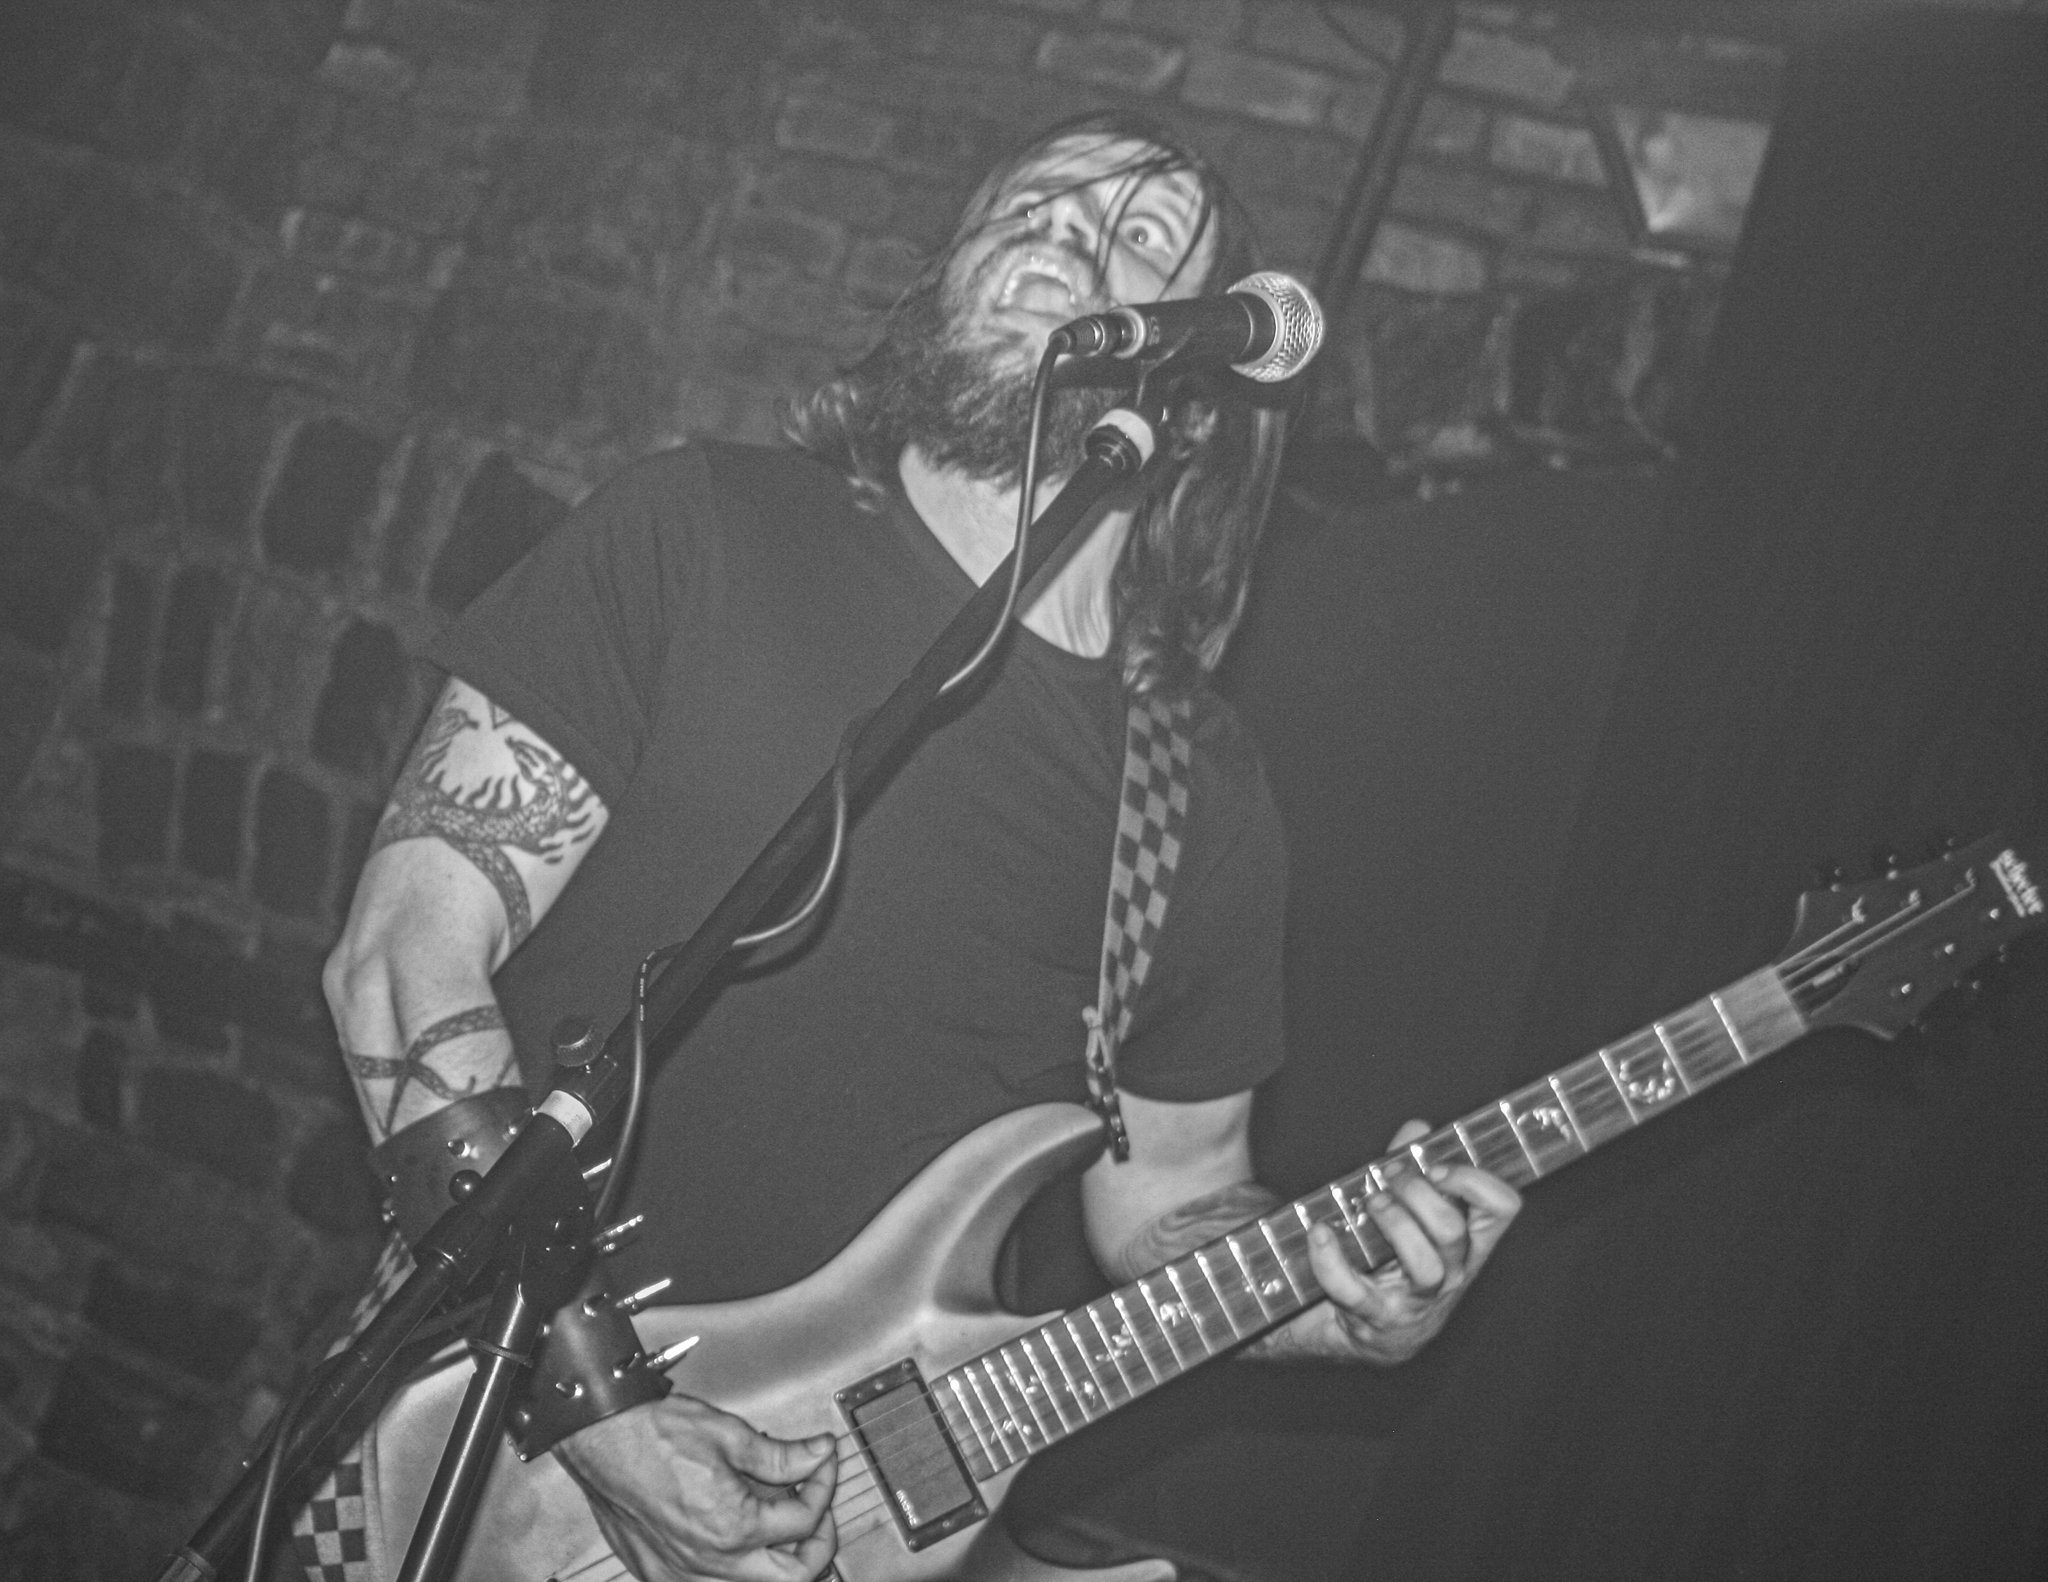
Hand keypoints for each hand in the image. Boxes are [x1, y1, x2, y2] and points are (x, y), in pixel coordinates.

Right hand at [554, 1394, 837, 1580]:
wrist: (600, 1439)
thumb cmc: (652, 1434)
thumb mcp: (730, 1435)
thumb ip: (782, 1456)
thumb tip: (818, 1454)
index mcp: (733, 1527)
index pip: (805, 1520)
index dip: (823, 1484)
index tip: (821, 1462)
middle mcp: (711, 1562)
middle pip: (794, 1575)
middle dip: (817, 1542)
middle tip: (816, 1509)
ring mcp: (683, 1574)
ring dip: (777, 1561)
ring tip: (779, 1525)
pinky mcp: (661, 1575)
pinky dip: (736, 1569)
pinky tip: (737, 1540)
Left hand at [1306, 1119, 1521, 1364]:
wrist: (1365, 1329)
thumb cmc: (1393, 1258)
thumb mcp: (1408, 1212)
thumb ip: (1411, 1166)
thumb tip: (1418, 1128)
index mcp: (1468, 1242)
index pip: (1501, 1209)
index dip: (1475, 1181)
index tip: (1436, 1167)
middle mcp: (1451, 1272)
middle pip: (1452, 1231)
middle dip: (1417, 1194)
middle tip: (1390, 1177)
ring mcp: (1416, 1300)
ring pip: (1424, 1265)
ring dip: (1392, 1224)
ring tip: (1369, 1202)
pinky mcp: (1375, 1317)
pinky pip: (1354, 1291)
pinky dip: (1331, 1260)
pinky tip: (1321, 1233)